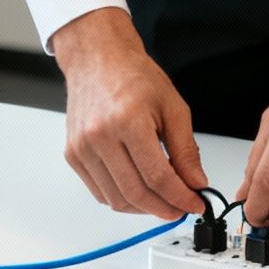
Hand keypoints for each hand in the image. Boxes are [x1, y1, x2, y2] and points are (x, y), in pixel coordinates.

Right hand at [51, 8, 208, 219]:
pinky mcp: (73, 155)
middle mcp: (100, 136)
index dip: (180, 197)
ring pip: (116, 199)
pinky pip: (99, 192)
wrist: (97, 60)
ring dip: (143, 208)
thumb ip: (185, 149)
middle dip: (164, 208)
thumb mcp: (172, 107)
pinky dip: (122, 199)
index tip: (194, 204)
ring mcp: (82, 148)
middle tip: (181, 208)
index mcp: (128, 121)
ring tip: (162, 200)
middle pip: (136, 193)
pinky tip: (138, 190)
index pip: (158, 177)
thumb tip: (195, 183)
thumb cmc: (133, 77)